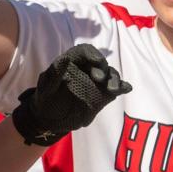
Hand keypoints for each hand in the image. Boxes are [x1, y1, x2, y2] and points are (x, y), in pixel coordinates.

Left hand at [12, 44, 131, 145]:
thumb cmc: (46, 100)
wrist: (51, 120)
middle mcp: (86, 69)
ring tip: (113, 90)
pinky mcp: (102, 93)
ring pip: (109, 75)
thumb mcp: (46, 88)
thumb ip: (56, 74)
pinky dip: (121, 87)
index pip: (84, 52)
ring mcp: (96, 81)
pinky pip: (114, 88)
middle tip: (99, 79)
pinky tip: (126, 88)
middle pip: (100, 63)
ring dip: (113, 79)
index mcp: (71, 62)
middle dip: (102, 69)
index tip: (96, 61)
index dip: (92, 54)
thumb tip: (64, 58)